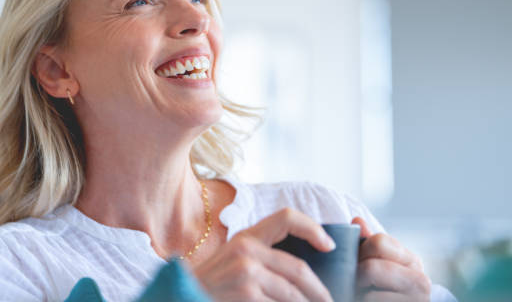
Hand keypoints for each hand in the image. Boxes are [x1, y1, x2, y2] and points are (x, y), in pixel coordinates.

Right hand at [191, 208, 335, 301]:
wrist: (182, 297)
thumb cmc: (211, 285)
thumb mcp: (234, 260)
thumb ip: (261, 257)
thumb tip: (301, 271)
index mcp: (247, 235)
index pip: (286, 217)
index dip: (313, 228)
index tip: (329, 246)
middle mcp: (247, 248)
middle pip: (299, 268)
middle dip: (320, 291)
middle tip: (329, 301)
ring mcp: (246, 271)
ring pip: (294, 293)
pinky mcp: (246, 292)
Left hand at [353, 217, 430, 301]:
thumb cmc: (387, 286)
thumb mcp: (381, 262)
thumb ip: (368, 242)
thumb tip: (356, 221)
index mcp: (411, 260)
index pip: (378, 242)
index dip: (360, 251)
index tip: (356, 262)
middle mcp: (420, 280)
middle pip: (371, 268)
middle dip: (356, 276)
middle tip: (354, 282)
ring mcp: (418, 300)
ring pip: (371, 294)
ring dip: (359, 295)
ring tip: (359, 294)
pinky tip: (364, 300)